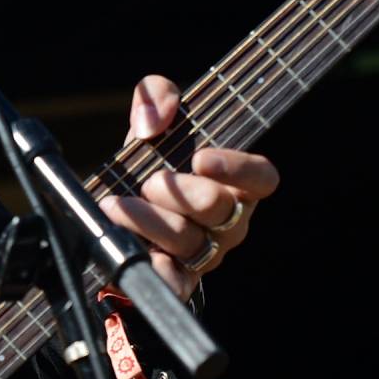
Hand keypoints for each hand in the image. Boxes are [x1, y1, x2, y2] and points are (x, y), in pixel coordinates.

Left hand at [98, 74, 279, 300]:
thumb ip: (157, 94)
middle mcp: (228, 222)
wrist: (120, 203)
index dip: (238, 168)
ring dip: (149, 220)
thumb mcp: (153, 118)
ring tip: (116, 204)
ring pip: (189, 241)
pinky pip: (176, 285)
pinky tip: (134, 249)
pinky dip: (157, 271)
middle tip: (150, 181)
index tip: (200, 158)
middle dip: (180, 193)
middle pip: (218, 209)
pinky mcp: (179, 280)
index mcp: (236, 184)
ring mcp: (205, 254)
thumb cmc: (151, 160)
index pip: (262, 178)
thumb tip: (156, 117)